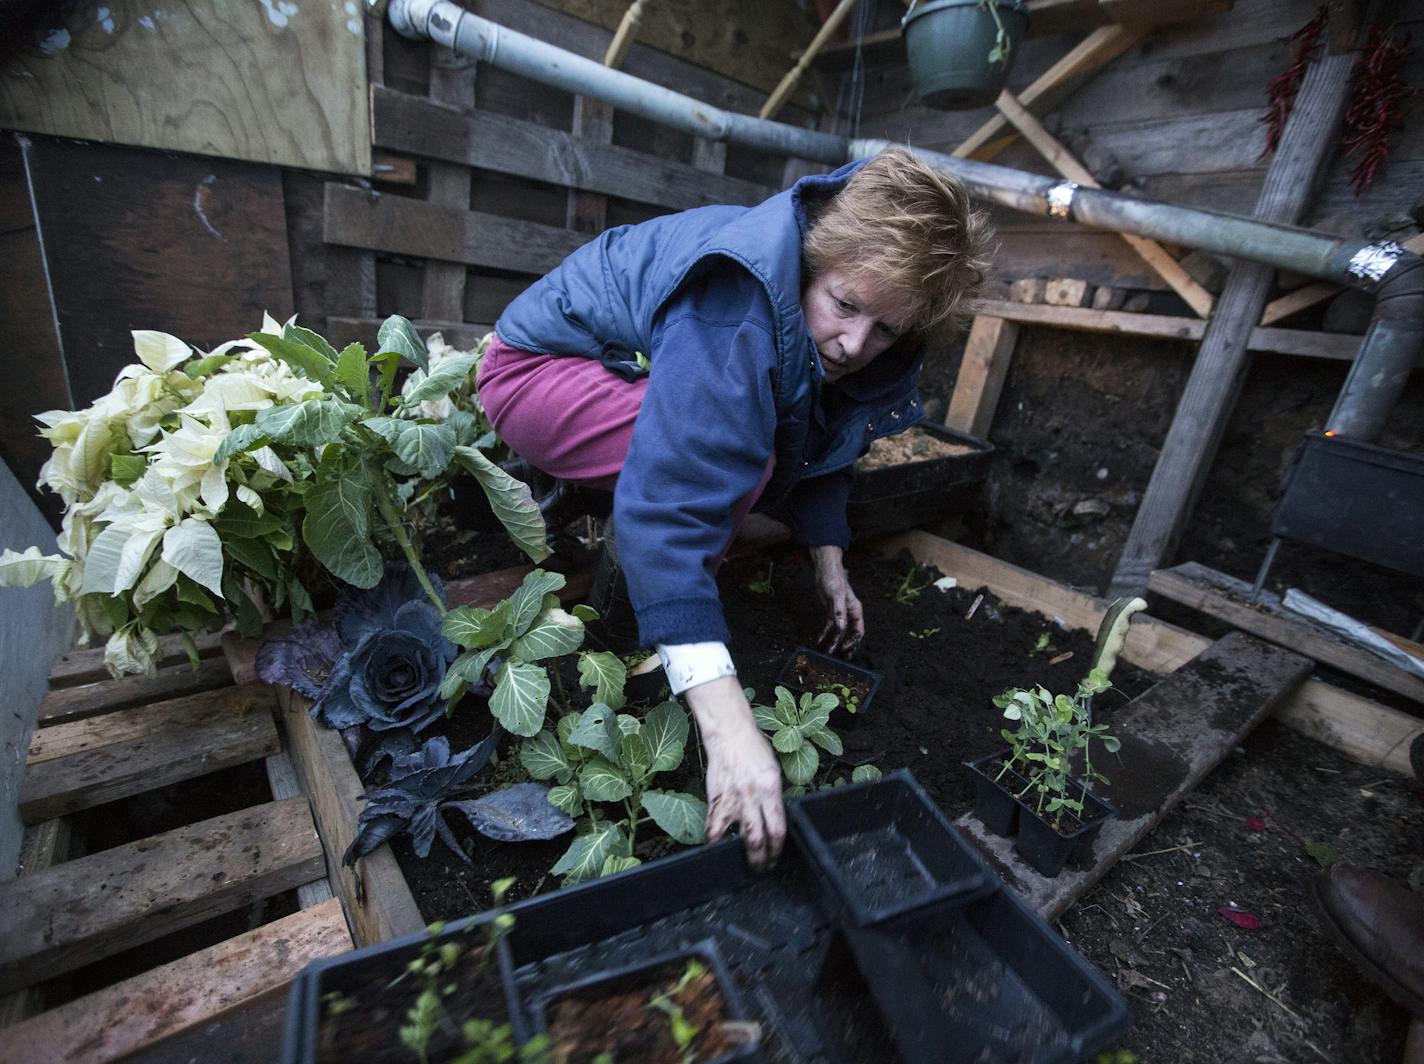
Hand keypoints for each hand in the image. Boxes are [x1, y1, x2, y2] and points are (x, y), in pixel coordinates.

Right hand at [684, 676, 784, 868]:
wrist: (729, 734)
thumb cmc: (754, 750)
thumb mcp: (773, 772)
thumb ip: (773, 797)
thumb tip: (774, 820)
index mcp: (770, 788)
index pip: (777, 829)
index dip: (777, 848)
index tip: (776, 856)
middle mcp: (751, 796)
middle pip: (756, 839)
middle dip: (760, 859)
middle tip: (762, 867)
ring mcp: (730, 799)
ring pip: (730, 837)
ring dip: (736, 854)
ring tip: (740, 863)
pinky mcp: (714, 798)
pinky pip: (712, 826)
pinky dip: (713, 840)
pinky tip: (716, 846)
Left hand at [811, 545, 863, 654]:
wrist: (825, 571)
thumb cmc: (834, 580)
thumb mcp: (836, 596)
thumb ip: (839, 612)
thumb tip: (841, 628)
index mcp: (855, 610)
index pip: (858, 630)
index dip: (853, 641)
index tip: (844, 648)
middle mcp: (849, 614)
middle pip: (850, 634)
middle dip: (846, 646)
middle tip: (842, 658)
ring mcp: (839, 613)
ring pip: (838, 632)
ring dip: (833, 642)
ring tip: (828, 653)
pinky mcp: (830, 611)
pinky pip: (828, 626)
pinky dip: (824, 633)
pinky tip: (818, 640)